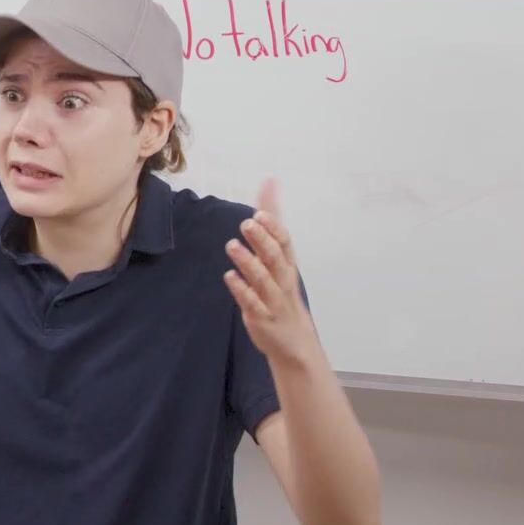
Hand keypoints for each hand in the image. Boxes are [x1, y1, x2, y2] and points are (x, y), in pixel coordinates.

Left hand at [224, 181, 321, 369]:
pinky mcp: (261, 317)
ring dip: (248, 262)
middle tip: (247, 222)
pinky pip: (252, 303)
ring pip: (263, 279)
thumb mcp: (278, 257)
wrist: (294, 341)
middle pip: (275, 257)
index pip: (285, 242)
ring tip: (232, 245)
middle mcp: (282, 280)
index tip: (261, 212)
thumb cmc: (281, 291)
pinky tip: (229, 277)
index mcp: (287, 265)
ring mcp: (272, 299)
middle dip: (263, 240)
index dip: (274, 228)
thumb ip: (271, 223)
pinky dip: (242, 290)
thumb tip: (269, 183)